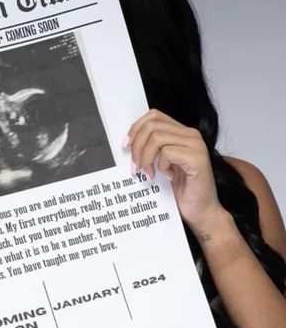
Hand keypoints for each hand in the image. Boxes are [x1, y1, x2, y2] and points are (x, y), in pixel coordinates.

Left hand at [126, 109, 223, 232]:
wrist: (200, 211)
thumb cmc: (181, 192)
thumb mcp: (162, 166)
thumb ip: (152, 150)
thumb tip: (128, 143)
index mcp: (182, 134)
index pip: (154, 116)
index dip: (136, 128)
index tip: (126, 146)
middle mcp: (191, 135)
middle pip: (152, 125)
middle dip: (137, 146)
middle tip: (135, 166)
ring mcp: (195, 145)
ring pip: (157, 137)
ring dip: (146, 157)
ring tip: (149, 173)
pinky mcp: (197, 158)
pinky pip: (167, 153)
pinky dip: (160, 165)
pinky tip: (166, 177)